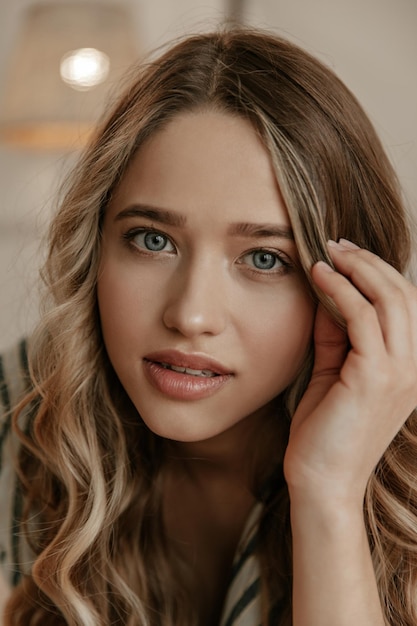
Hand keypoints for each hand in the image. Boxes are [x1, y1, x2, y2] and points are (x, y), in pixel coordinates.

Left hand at [284, 239, 416, 504]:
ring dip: (358, 268)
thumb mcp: (333, 370)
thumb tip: (328, 293)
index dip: (378, 272)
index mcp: (410, 366)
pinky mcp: (376, 377)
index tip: (346, 253)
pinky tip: (319, 276)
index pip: (406, 304)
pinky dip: (341, 290)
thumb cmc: (324, 430)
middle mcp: (415, 366)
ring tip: (328, 253)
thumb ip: (335, 333)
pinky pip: (361, 318)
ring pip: (390, 299)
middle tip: (336, 244)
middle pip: (403, 294)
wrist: (320, 481)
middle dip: (369, 262)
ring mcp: (401, 372)